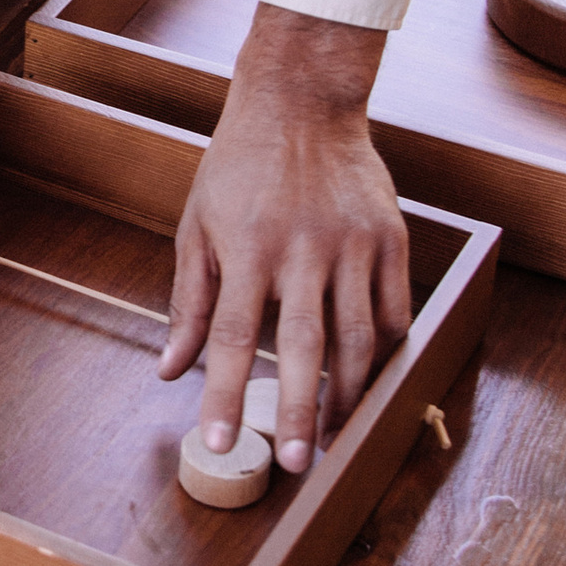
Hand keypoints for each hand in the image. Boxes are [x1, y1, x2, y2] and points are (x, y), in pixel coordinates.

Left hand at [158, 6, 409, 474]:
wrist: (300, 102)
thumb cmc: (239, 167)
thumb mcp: (198, 228)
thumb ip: (189, 303)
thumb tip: (170, 369)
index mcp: (247, 248)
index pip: (232, 337)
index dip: (224, 395)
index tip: (220, 442)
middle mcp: (303, 249)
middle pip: (305, 348)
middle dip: (301, 412)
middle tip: (297, 463)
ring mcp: (353, 243)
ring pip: (360, 337)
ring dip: (348, 393)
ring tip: (333, 433)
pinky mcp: (390, 236)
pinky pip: (396, 309)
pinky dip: (386, 349)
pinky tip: (370, 377)